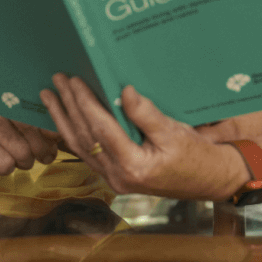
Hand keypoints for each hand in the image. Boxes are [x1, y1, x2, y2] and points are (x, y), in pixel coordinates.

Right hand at [0, 88, 60, 179]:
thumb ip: (26, 115)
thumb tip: (59, 135)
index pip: (30, 122)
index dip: (45, 139)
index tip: (52, 148)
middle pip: (21, 149)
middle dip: (28, 159)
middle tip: (28, 159)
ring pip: (4, 165)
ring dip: (6, 166)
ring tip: (0, 157)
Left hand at [41, 74, 247, 200]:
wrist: (210, 180)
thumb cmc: (197, 156)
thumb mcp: (175, 132)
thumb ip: (146, 114)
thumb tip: (123, 92)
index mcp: (133, 166)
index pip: (100, 129)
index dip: (85, 103)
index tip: (74, 80)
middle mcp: (118, 176)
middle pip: (84, 137)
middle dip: (68, 107)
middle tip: (57, 81)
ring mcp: (115, 179)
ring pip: (80, 147)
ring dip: (64, 119)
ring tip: (50, 97)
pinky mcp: (116, 175)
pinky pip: (88, 152)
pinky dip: (74, 133)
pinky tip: (66, 118)